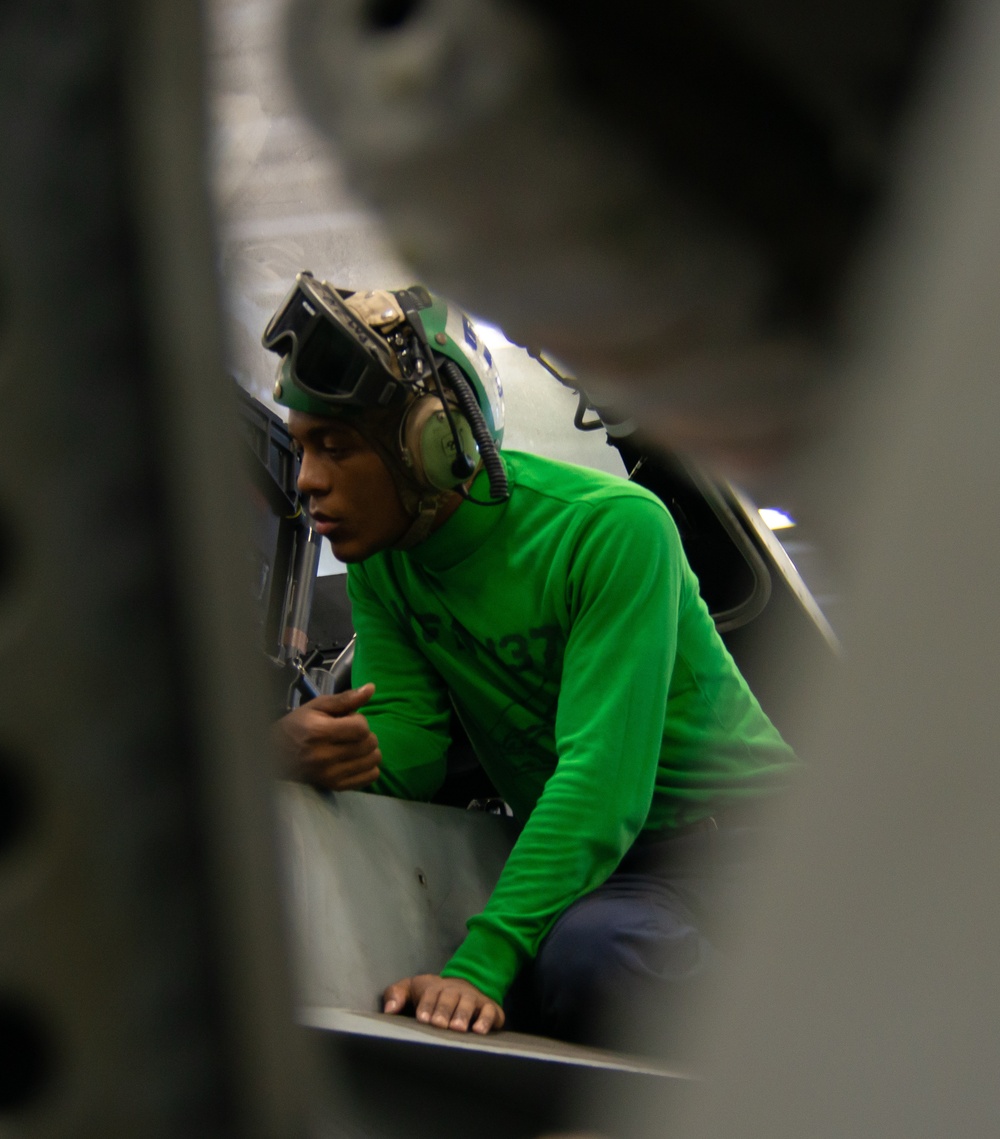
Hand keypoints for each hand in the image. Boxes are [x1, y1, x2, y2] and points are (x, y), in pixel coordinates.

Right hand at [273, 683, 380, 789]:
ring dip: (368, 750)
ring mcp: (331, 775)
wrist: (275, 755)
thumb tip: (372, 688)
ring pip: (373, 761)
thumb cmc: (297, 726)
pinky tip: (356, 760)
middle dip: (365, 734)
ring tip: (352, 746)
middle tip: (349, 733)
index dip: (359, 720)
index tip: (348, 720)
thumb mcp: (317, 706)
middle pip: (369, 744)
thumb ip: (345, 699)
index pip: (361, 728)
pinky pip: (369, 777)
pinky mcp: (335, 787)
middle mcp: (325, 757)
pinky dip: (368, 767)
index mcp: (320, 733)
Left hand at [382, 974, 504, 1034]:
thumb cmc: (432, 994)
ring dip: (462, 1015)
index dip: (426, 1005)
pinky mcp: (489, 1008)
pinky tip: (479, 1030)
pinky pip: (490, 1011)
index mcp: (435, 987)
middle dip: (444, 1010)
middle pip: (449, 998)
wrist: (465, 986)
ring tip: (457, 1028)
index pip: (430, 994)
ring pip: (468, 1004)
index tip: (422, 1018)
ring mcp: (473, 999)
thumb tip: (388, 1009)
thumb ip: (396, 994)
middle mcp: (455, 991)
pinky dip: (486, 1020)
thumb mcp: (412, 989)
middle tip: (439, 1025)